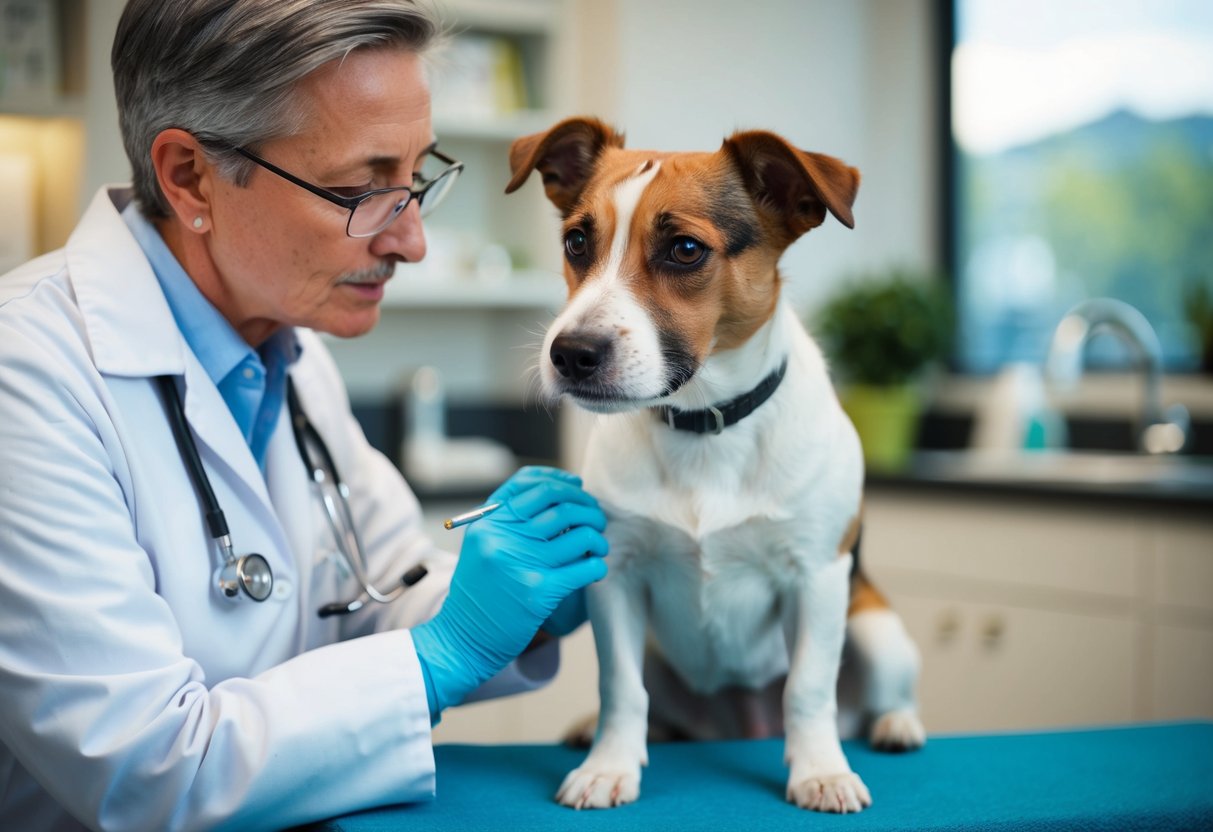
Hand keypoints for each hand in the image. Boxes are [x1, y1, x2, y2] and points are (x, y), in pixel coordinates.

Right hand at [412, 467, 607, 715]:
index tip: (579, 490)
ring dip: (598, 538)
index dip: (564, 484)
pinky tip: (595, 568)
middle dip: (589, 509)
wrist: (462, 639)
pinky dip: (597, 565)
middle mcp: (503, 539)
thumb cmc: (480, 590)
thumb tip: (565, 491)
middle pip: (562, 507)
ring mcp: (521, 564)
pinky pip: (585, 568)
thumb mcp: (483, 545)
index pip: (535, 486)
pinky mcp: (539, 592)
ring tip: (598, 546)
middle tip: (596, 520)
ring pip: (580, 535)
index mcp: (488, 523)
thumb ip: (512, 518)